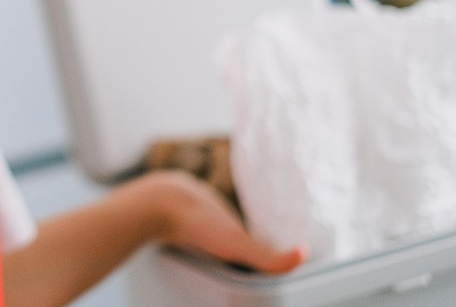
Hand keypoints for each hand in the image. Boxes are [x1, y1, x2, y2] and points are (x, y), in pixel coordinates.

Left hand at [133, 170, 306, 274]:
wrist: (151, 205)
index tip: (248, 251)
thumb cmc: (196, 223)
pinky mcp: (151, 204)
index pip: (238, 224)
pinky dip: (168, 225)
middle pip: (212, 217)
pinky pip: (163, 216)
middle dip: (217, 230)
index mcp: (222, 207)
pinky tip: (166, 234)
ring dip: (190, 225)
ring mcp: (174, 199)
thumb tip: (304, 255)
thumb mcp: (237, 244)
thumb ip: (268, 257)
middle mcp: (199, 198)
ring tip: (194, 244)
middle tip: (220, 250)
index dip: (244, 237)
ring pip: (186, 214)